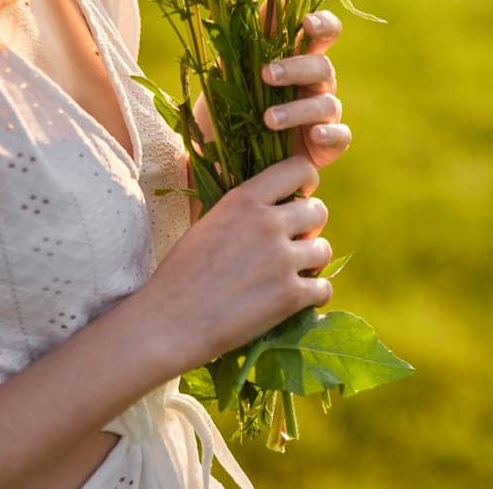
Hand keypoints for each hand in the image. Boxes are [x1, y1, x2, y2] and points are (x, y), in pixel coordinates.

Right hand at [139, 154, 331, 372]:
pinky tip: (295, 298)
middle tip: (291, 245)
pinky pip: (324, 288)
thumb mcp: (208, 223)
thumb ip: (243, 210)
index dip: (306, 184)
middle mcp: (268, 223)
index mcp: (245, 199)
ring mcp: (282, 259)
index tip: (297, 200)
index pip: (300, 168)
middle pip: (318, 210)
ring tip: (291, 274)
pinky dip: (313, 294)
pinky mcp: (290, 296)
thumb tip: (273, 205)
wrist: (168, 323)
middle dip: (309, 228)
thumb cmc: (180, 275)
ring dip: (312, 262)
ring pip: (323, 250)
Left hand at [186, 6, 350, 220]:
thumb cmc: (229, 112)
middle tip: (266, 75)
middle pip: (323, 66)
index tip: (306, 24)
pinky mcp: (326, 147)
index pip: (323, 33)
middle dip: (296, 68)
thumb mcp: (232, 72)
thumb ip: (254, 37)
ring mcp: (323, 116)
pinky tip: (313, 135)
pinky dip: (330, 133)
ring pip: (328, 103)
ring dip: (298, 108)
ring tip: (268, 119)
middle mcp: (315, 86)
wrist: (219, 164)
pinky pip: (341, 136)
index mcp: (297, 60)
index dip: (322, 24)